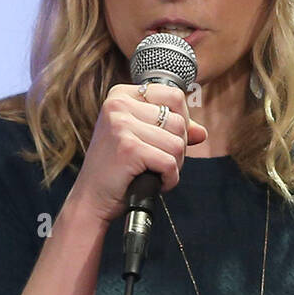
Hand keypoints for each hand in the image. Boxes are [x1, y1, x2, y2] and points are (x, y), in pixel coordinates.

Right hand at [67, 83, 207, 224]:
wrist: (91, 199)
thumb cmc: (116, 170)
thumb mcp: (142, 141)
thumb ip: (171, 131)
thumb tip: (202, 132)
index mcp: (120, 95)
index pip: (174, 95)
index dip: (182, 121)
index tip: (167, 140)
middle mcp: (118, 105)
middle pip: (179, 121)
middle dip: (178, 148)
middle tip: (158, 163)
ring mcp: (122, 125)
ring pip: (177, 143)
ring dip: (174, 165)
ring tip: (154, 172)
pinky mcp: (129, 148)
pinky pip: (170, 163)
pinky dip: (169, 179)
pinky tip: (154, 183)